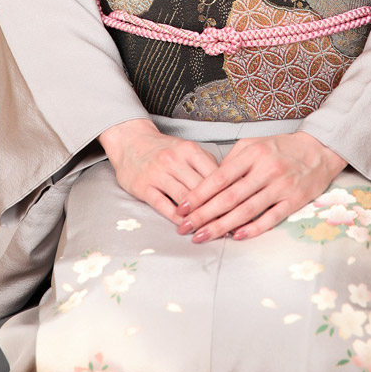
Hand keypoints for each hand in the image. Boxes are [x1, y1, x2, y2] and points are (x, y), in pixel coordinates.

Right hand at [99, 119, 219, 224]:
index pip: (215, 175)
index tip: (240, 209)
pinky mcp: (143, 186)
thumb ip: (206, 164)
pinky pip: (163, 205)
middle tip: (229, 225)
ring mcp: (157, 173)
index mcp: (189, 150)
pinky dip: (176, 218)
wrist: (130, 141)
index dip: (228, 194)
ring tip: (210, 230)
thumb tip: (229, 184)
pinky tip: (186, 226)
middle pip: (201, 189)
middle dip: (216, 209)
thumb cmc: (164, 149)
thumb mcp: (187, 149)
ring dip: (198, 217)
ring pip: (184, 199)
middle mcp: (174, 160)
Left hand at [176, 131, 345, 243]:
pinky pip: (270, 218)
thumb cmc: (281, 148)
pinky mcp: (293, 201)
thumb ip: (232, 162)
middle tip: (184, 228)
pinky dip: (252, 229)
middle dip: (203, 215)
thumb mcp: (254, 144)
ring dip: (221, 226)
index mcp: (252, 153)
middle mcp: (266, 169)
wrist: (319, 149)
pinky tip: (235, 237)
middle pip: (229, 197)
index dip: (198, 195)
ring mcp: (280, 186)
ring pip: (246, 210)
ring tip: (202, 236)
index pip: (219, 177)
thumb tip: (208, 183)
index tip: (182, 208)